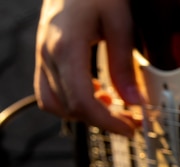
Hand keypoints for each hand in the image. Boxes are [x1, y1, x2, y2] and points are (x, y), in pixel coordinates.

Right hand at [34, 0, 139, 136]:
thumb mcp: (120, 23)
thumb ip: (124, 65)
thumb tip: (133, 101)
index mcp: (66, 47)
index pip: (82, 101)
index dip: (107, 122)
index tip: (129, 128)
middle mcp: (49, 54)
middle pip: (69, 107)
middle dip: (101, 120)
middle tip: (129, 121)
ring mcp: (43, 55)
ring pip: (54, 103)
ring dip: (83, 113)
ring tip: (113, 108)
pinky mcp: (45, 54)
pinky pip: (50, 89)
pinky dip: (72, 99)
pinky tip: (97, 93)